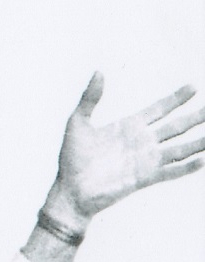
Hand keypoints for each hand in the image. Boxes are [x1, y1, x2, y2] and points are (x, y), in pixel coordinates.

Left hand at [49, 73, 204, 219]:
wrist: (69, 191)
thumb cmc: (72, 159)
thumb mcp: (77, 123)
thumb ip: (89, 98)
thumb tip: (99, 71)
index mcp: (129, 127)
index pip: (160, 109)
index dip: (176, 99)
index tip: (193, 86)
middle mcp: (142, 142)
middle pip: (177, 126)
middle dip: (197, 116)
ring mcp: (145, 160)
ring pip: (181, 148)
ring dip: (200, 142)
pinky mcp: (144, 178)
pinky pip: (170, 171)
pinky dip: (187, 167)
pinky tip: (202, 159)